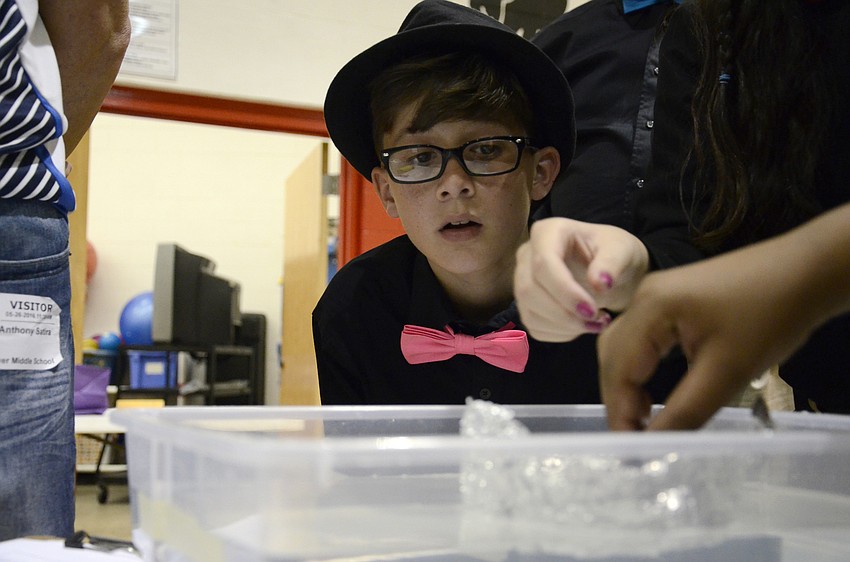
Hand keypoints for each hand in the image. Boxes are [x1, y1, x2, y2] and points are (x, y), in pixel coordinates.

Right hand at [514, 218, 648, 341]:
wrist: (610, 269)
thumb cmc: (616, 253)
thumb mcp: (624, 251)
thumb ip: (613, 263)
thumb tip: (599, 283)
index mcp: (549, 232)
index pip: (543, 264)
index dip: (565, 291)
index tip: (592, 310)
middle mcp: (527, 255)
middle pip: (529, 290)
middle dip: (563, 314)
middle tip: (597, 321)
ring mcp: (522, 280)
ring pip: (528, 312)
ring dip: (564, 327)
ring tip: (597, 323)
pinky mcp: (527, 305)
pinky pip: (535, 327)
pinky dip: (561, 334)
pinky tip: (582, 325)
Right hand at [597, 203, 849, 429]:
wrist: (808, 270)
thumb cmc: (770, 318)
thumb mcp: (728, 372)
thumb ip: (684, 412)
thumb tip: (652, 446)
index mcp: (650, 308)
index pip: (618, 370)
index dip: (619, 413)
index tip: (629, 452)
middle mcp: (642, 297)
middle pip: (612, 356)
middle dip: (619, 399)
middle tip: (636, 438)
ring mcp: (655, 294)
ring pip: (624, 346)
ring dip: (627, 384)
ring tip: (644, 419)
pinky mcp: (670, 298)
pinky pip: (641, 337)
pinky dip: (640, 367)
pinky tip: (654, 389)